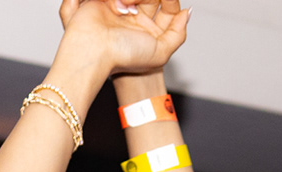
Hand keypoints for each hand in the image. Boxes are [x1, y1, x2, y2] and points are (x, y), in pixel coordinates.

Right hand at [58, 0, 188, 77]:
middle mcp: (136, 19)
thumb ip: (178, 34)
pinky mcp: (104, 1)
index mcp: (150, 32)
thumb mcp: (161, 52)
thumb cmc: (123, 56)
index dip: (171, 2)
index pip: (168, 8)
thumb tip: (187, 13)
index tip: (169, 1)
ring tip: (127, 8)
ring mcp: (121, 8)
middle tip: (140, 7)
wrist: (93, 51)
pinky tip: (119, 7)